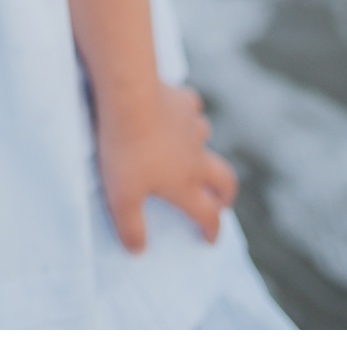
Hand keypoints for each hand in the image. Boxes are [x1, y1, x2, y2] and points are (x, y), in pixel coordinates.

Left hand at [97, 81, 238, 252]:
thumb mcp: (120, 198)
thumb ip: (131, 227)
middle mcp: (195, 158)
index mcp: (185, 185)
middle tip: (219, 202)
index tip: (208, 240)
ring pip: (207, 140)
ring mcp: (191, 127)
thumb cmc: (125, 150)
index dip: (212, 231)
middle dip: (225, 194)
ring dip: (202, 149)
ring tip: (188, 153)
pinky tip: (175, 112)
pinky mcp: (181, 100)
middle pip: (225, 179)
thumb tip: (138, 250)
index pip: (208, 215)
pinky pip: (191, 108)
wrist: (129, 97)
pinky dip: (186, 113)